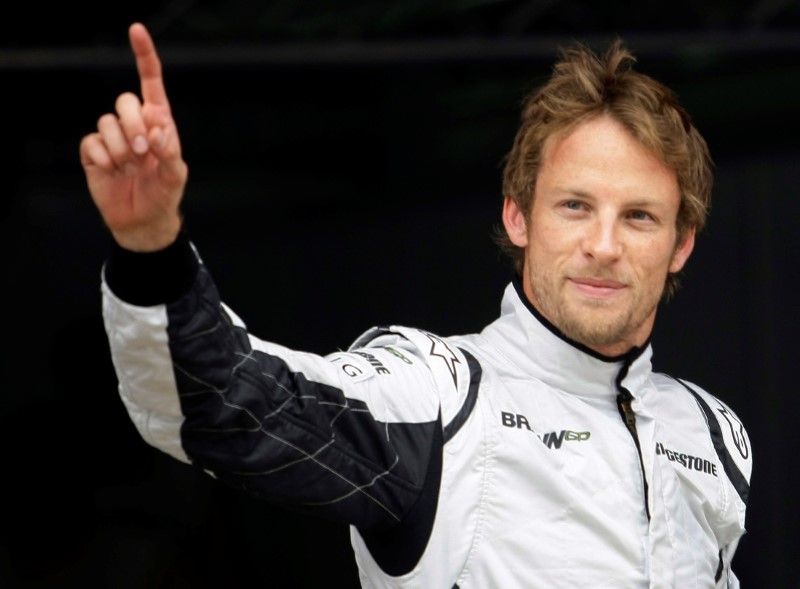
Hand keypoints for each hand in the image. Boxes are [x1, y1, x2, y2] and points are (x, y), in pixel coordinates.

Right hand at [80, 22, 187, 251]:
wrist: (143, 221)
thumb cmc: (164, 194)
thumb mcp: (176, 174)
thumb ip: (170, 149)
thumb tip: (157, 129)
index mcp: (158, 122)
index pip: (151, 83)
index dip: (144, 56)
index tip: (136, 30)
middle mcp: (134, 124)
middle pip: (124, 101)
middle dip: (134, 125)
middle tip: (144, 152)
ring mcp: (112, 137)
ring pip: (107, 121)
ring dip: (121, 147)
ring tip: (131, 166)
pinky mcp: (94, 152)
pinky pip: (92, 141)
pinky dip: (104, 158)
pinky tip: (113, 171)